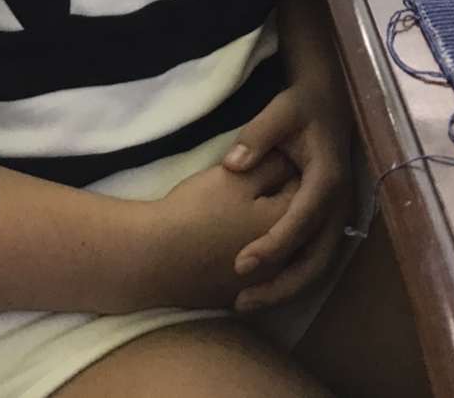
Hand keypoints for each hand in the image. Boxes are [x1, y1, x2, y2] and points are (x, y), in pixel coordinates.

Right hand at [136, 151, 299, 310]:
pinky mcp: (235, 295)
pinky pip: (253, 273)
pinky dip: (251, 256)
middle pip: (292, 221)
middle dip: (281, 199)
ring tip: (244, 209)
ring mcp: (259, 284)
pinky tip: (231, 240)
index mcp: (287, 225)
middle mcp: (283, 261)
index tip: (269, 158)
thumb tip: (291, 159)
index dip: (285, 167)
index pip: (300, 186)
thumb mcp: (238, 177)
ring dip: (269, 230)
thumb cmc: (198, 210)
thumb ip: (272, 165)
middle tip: (255, 183)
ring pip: (275, 249)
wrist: (153, 258)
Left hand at [222, 80, 353, 312]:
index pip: (301, 220)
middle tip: (241, 300)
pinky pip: (315, 259)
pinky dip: (292, 280)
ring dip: (286, 290)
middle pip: (316, 259)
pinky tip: (262, 289)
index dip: (273, 245)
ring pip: (319, 267)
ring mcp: (339, 215)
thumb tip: (232, 165)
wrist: (328, 102)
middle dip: (281, 285)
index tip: (240, 263)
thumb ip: (257, 135)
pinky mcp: (331, 222)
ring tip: (246, 304)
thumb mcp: (280, 111)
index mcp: (327, 177)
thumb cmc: (301, 107)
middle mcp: (339, 203)